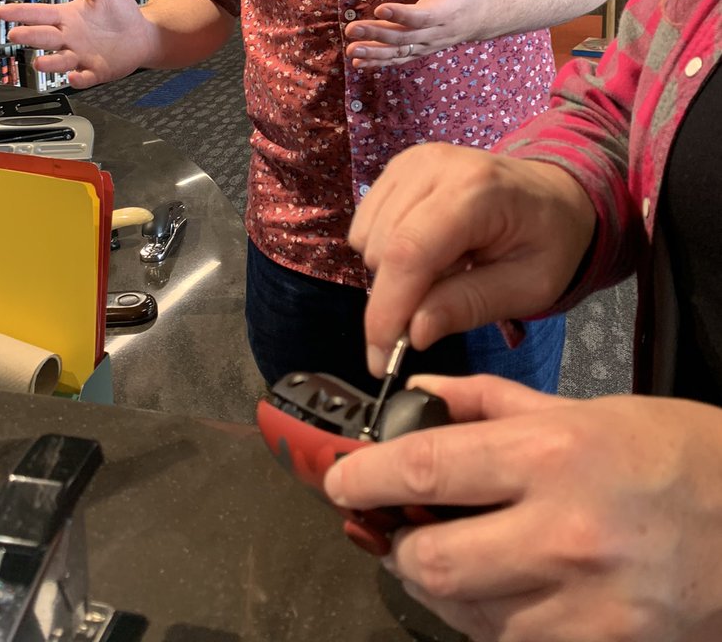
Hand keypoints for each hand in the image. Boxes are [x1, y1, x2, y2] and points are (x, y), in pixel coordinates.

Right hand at [0, 0, 153, 88]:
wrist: (141, 34)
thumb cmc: (120, 13)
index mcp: (66, 18)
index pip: (38, 14)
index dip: (19, 13)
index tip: (1, 12)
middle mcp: (69, 38)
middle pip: (44, 37)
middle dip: (28, 36)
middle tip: (14, 36)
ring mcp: (81, 56)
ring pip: (60, 61)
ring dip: (49, 63)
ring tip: (39, 63)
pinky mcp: (96, 71)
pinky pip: (84, 77)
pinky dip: (77, 78)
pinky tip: (73, 76)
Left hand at [325, 375, 721, 641]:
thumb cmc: (678, 454)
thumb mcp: (587, 408)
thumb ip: (494, 404)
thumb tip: (424, 398)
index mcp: (553, 455)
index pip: (424, 470)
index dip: (364, 477)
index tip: (340, 480)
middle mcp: (562, 532)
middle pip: (430, 560)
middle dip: (394, 544)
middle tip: (393, 527)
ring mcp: (584, 605)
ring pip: (465, 613)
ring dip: (440, 585)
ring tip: (449, 552)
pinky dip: (489, 619)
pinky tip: (501, 588)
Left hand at [344, 0, 491, 68]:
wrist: (484, 16)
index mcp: (448, 11)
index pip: (423, 16)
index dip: (402, 14)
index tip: (379, 8)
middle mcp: (437, 32)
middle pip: (404, 36)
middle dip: (377, 34)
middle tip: (352, 29)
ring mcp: (428, 44)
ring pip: (399, 51)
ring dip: (374, 52)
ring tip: (351, 50)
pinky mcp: (420, 49)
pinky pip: (399, 58)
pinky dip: (379, 61)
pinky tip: (358, 62)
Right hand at [349, 143, 594, 374]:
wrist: (552, 193)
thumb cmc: (548, 241)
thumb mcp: (528, 287)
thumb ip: (469, 306)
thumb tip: (412, 332)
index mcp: (476, 191)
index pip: (410, 253)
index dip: (387, 311)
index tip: (380, 360)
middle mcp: (434, 166)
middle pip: (382, 249)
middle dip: (398, 295)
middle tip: (444, 300)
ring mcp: (411, 162)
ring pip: (366, 238)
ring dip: (392, 272)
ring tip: (444, 269)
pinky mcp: (397, 167)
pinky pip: (365, 224)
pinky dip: (387, 251)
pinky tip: (428, 250)